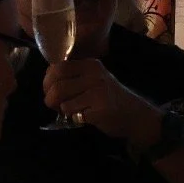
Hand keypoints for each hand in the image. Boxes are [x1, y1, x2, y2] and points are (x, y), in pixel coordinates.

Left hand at [43, 60, 159, 141]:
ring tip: (72, 111)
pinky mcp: (100, 108)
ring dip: (62, 110)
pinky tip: (85, 116)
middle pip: (56, 85)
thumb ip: (72, 77)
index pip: (56, 68)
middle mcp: (94, 75)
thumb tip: (47, 80)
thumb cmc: (109, 98)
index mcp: (90, 65)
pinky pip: (74, 114)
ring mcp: (98, 91)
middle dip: (50, 98)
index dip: (47, 82)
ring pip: (62, 101)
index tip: (51, 90)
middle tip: (55, 105)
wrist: (136, 115)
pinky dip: (74, 118)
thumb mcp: (92, 80)